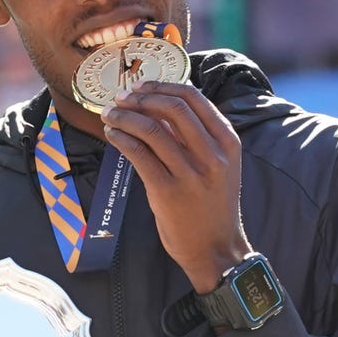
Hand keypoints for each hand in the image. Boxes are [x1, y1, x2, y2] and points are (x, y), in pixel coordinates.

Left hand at [101, 81, 251, 292]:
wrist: (216, 249)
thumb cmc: (212, 204)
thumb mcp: (219, 166)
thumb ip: (197, 137)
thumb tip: (162, 103)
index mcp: (228, 142)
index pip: (194, 99)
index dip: (163, 87)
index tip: (142, 87)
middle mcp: (213, 155)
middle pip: (172, 108)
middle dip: (141, 98)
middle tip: (122, 98)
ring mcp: (190, 174)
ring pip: (151, 130)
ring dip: (124, 117)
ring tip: (109, 115)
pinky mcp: (166, 191)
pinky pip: (138, 154)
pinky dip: (121, 139)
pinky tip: (112, 135)